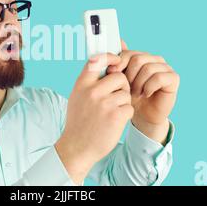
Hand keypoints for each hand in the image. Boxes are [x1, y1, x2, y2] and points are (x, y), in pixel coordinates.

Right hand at [55, 53, 133, 184]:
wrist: (77, 147)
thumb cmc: (79, 122)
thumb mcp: (77, 97)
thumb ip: (88, 82)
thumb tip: (103, 64)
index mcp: (82, 84)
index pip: (97, 60)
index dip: (110, 57)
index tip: (117, 60)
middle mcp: (92, 91)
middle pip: (119, 77)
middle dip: (122, 86)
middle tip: (115, 97)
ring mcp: (104, 103)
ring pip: (126, 93)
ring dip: (123, 102)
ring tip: (112, 112)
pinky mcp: (116, 115)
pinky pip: (129, 107)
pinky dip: (126, 114)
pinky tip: (115, 121)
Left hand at [107, 40, 179, 143]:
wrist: (142, 115)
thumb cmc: (131, 96)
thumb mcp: (121, 79)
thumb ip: (120, 61)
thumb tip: (119, 40)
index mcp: (142, 57)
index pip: (128, 53)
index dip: (119, 64)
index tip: (112, 75)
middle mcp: (155, 59)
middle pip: (138, 59)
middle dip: (129, 76)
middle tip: (127, 89)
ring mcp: (165, 67)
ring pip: (147, 68)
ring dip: (138, 84)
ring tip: (136, 93)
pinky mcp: (173, 78)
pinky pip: (158, 77)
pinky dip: (149, 87)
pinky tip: (146, 94)